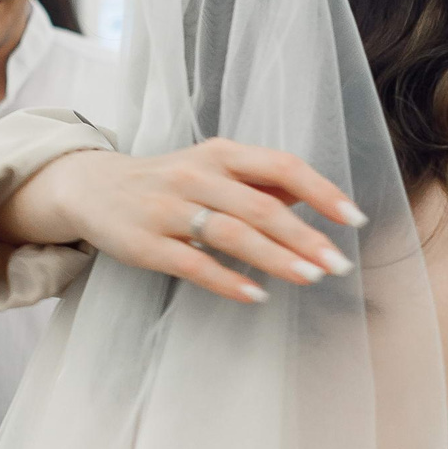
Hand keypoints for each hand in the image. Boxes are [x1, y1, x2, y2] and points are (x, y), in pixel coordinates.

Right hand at [17, 142, 365, 305]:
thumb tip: (316, 197)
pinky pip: (193, 264)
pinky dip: (228, 280)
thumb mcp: (215, 168)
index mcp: (221, 154)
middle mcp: (197, 175)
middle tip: (339, 264)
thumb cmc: (170, 180)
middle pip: (262, 206)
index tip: (354, 219)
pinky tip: (257, 294)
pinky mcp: (147, 244)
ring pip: (231, 234)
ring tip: (310, 278)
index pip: (281, 167)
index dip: (321, 192)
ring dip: (276, 258)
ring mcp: (169, 209)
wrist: (93, 188)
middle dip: (306, 237)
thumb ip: (262, 180)